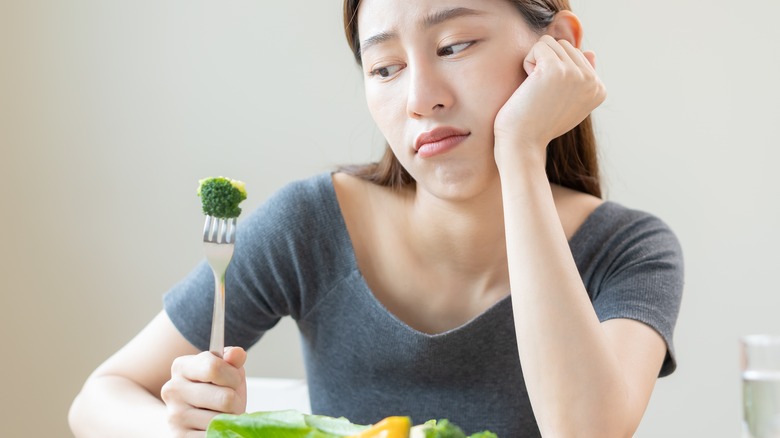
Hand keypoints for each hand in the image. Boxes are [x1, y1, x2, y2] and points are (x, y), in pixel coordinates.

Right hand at [161, 347, 247, 435]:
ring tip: (221, 414)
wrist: (190, 418)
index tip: (233, 381)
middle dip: (236, 401)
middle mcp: (173, 390)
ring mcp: (175, 416)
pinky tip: (214, 427)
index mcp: (182, 367)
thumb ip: (232, 360)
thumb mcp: (225, 371)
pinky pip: (213, 436)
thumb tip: (237, 354)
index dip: (233, 377)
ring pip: (222, 420)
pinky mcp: (179, 437)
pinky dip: (221, 433)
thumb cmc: (212, 390)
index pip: (214, 367)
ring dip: (230, 419)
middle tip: (230, 402)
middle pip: (225, 398)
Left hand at [493, 35, 605, 165]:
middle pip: (565, 45)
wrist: (523, 143)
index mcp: (599, 89)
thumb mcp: (568, 103)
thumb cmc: (538, 125)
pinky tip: (529, 84)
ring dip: (536, 62)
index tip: (551, 98)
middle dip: (546, 63)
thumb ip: (581, 79)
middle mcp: (593, 81)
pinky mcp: (556, 69)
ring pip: (552, 43)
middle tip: (540, 93)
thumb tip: (590, 52)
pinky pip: (539, 45)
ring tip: (536, 90)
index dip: (555, 71)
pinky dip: (527, 62)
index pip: (576, 55)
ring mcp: (577, 74)